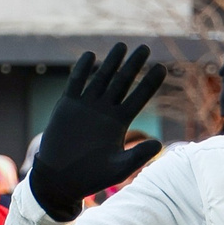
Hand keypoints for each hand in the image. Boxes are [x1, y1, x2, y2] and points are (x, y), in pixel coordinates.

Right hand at [29, 45, 166, 220]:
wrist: (61, 179)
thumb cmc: (91, 176)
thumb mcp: (118, 168)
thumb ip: (138, 156)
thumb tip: (158, 144)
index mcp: (119, 122)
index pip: (139, 97)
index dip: (150, 82)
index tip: (162, 67)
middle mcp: (105, 110)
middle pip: (122, 81)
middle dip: (133, 65)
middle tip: (145, 48)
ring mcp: (86, 105)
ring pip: (101, 77)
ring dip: (111, 61)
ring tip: (122, 45)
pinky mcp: (67, 105)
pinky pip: (76, 83)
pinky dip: (82, 69)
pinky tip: (90, 55)